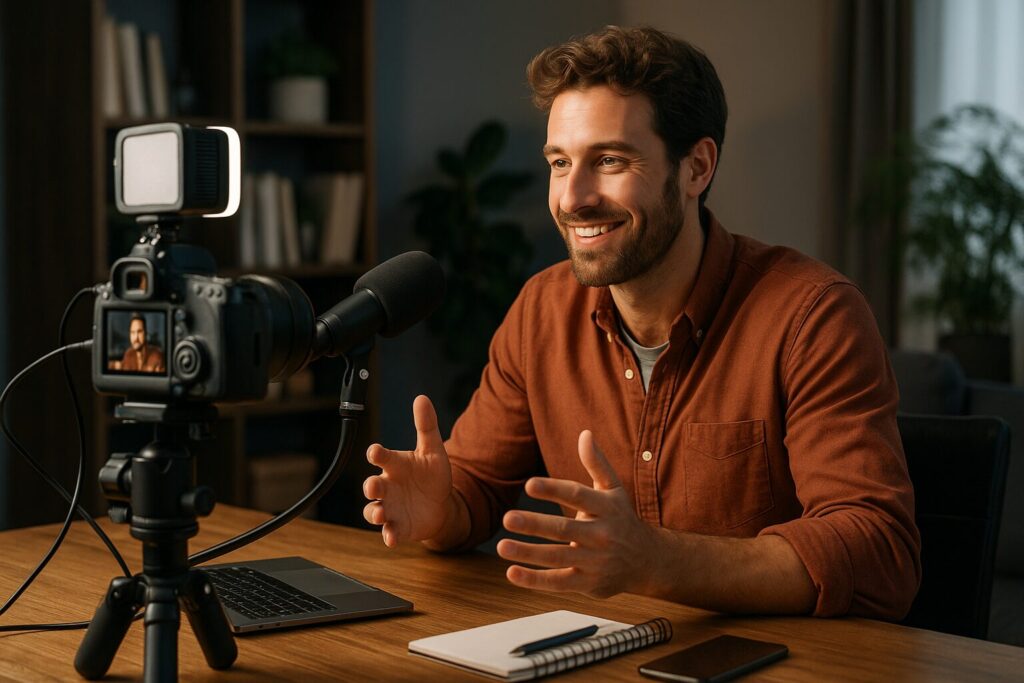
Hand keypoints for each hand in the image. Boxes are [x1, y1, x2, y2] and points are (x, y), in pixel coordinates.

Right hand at [362, 395, 453, 546]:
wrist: (442, 504)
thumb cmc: (432, 475)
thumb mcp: (433, 451)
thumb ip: (426, 426)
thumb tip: (422, 398)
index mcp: (395, 466)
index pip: (381, 457)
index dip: (376, 454)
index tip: (375, 451)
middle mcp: (388, 487)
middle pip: (373, 486)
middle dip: (371, 486)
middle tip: (374, 486)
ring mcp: (391, 508)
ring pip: (373, 511)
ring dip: (375, 513)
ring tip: (381, 513)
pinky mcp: (398, 527)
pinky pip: (389, 532)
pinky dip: (389, 535)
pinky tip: (392, 536)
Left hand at [497, 430, 657, 597]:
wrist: (648, 561)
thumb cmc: (622, 518)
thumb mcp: (614, 489)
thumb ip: (597, 463)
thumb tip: (585, 433)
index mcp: (607, 508)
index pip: (578, 496)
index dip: (554, 490)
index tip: (529, 484)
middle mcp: (602, 535)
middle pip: (565, 529)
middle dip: (535, 524)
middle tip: (508, 518)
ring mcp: (595, 561)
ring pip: (558, 557)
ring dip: (529, 553)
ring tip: (502, 545)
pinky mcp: (588, 583)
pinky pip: (559, 582)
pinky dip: (535, 580)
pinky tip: (512, 572)